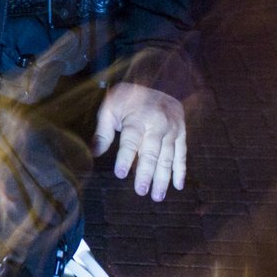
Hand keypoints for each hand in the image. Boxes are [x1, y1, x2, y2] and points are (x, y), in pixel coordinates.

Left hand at [93, 83, 187, 201]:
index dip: (125, 158)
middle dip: (146, 174)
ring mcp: (172, 129)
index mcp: (138, 118)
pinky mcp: (182, 132)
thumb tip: (94, 153)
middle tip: (141, 191)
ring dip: (163, 178)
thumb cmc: (129, 98)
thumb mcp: (111, 107)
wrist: (159, 81)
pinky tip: (177, 186)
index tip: (121, 174)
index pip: (131, 141)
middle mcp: (158, 124)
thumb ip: (103, 131)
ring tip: (157, 196)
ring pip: (167, 157)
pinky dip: (180, 170)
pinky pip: (182, 154)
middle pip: (151, 153)